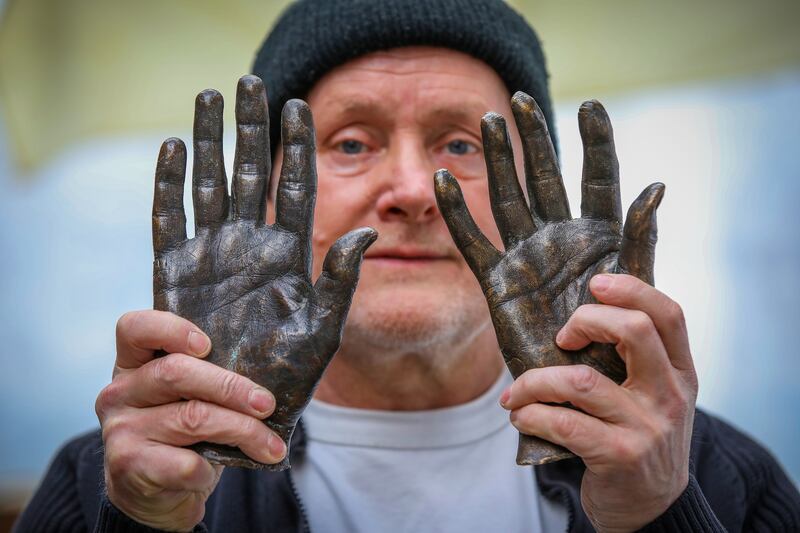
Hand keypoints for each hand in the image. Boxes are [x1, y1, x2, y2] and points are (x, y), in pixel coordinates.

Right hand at [97, 310, 282, 530]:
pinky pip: (187, 462)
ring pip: (192, 418)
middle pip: (176, 373)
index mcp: (132, 365)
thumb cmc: (180, 437)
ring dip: (243, 431)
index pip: (135, 329)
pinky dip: (214, 466)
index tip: (208, 345)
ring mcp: (120, 429)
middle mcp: (118, 392)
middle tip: (267, 404)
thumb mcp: (186, 400)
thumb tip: (264, 383)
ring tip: (271, 444)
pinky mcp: (129, 466)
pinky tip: (225, 469)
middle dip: (231, 388)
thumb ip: (207, 379)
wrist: (153, 497)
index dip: (172, 330)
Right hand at [152, 75, 375, 469]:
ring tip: (209, 98)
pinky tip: (174, 149)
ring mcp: (211, 259)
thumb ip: (340, 281)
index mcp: (289, 257)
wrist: (236, 423)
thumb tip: (368, 230)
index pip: (296, 187)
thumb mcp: (321, 331)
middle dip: (251, 128)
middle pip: (251, 173)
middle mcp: (249, 249)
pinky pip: (167, 223)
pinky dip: (169, 187)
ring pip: (210, 186)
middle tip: (249, 81)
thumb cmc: (285, 382)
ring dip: (210, 142)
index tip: (300, 104)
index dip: (299, 146)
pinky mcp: (174, 279)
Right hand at [433, 92, 666, 463]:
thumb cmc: (618, 350)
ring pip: (506, 198)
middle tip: (518, 101)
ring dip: (497, 161)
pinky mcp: (497, 282)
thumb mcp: (638, 292)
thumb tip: (655, 185)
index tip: (591, 105)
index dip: (596, 142)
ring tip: (488, 122)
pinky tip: (444, 180)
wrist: (581, 395)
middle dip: (534, 139)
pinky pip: (472, 242)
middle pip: (544, 177)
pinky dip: (457, 214)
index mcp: (600, 239)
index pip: (598, 179)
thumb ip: (641, 241)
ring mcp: (526, 257)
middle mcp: (560, 239)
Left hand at [503, 274, 696, 530]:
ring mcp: (646, 426)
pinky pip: (563, 422)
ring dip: (535, 381)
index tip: (594, 285)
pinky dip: (531, 413)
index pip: (668, 314)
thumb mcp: (653, 396)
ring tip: (517, 392)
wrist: (653, 508)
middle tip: (561, 339)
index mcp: (680, 371)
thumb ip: (633, 359)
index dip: (631, 289)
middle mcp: (670, 395)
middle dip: (585, 321)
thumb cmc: (639, 439)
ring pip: (580, 380)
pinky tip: (521, 414)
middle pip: (634, 330)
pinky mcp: (620, 455)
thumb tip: (575, 313)